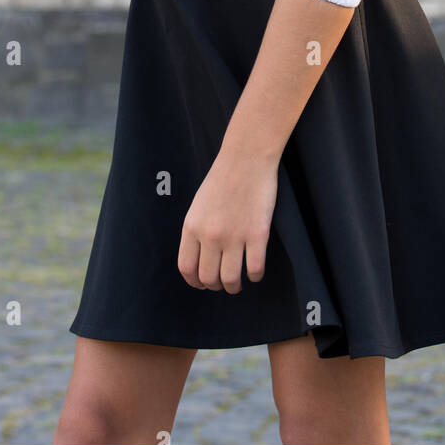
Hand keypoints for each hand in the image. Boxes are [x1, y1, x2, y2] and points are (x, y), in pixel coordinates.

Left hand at [178, 148, 277, 293]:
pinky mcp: (257, 234)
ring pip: (230, 280)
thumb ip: (196, 231)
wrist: (247, 158)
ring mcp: (234, 236)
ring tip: (238, 283)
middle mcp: (210, 235)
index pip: (186, 268)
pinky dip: (254, 276)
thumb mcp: (198, 205)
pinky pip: (254, 269)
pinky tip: (255, 272)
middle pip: (208, 278)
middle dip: (215, 286)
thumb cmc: (223, 178)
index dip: (194, 282)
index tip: (202, 284)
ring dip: (234, 287)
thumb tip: (200, 259)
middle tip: (223, 283)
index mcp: (192, 227)